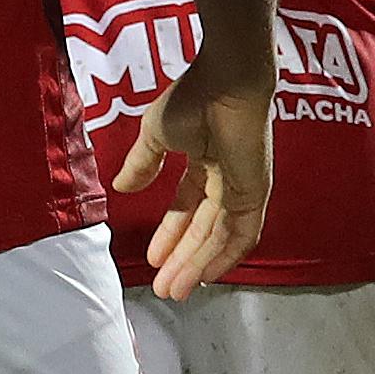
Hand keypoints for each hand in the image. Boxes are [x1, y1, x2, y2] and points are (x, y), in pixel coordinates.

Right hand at [122, 51, 275, 301]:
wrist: (226, 83)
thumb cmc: (192, 98)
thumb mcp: (155, 134)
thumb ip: (142, 163)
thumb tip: (121, 187)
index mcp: (203, 162)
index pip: (187, 208)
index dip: (169, 234)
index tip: (151, 258)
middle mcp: (225, 179)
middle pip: (203, 230)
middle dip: (182, 260)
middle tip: (164, 288)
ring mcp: (242, 188)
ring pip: (219, 238)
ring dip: (198, 265)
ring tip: (175, 290)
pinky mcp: (254, 193)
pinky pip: (241, 233)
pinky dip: (225, 257)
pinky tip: (206, 276)